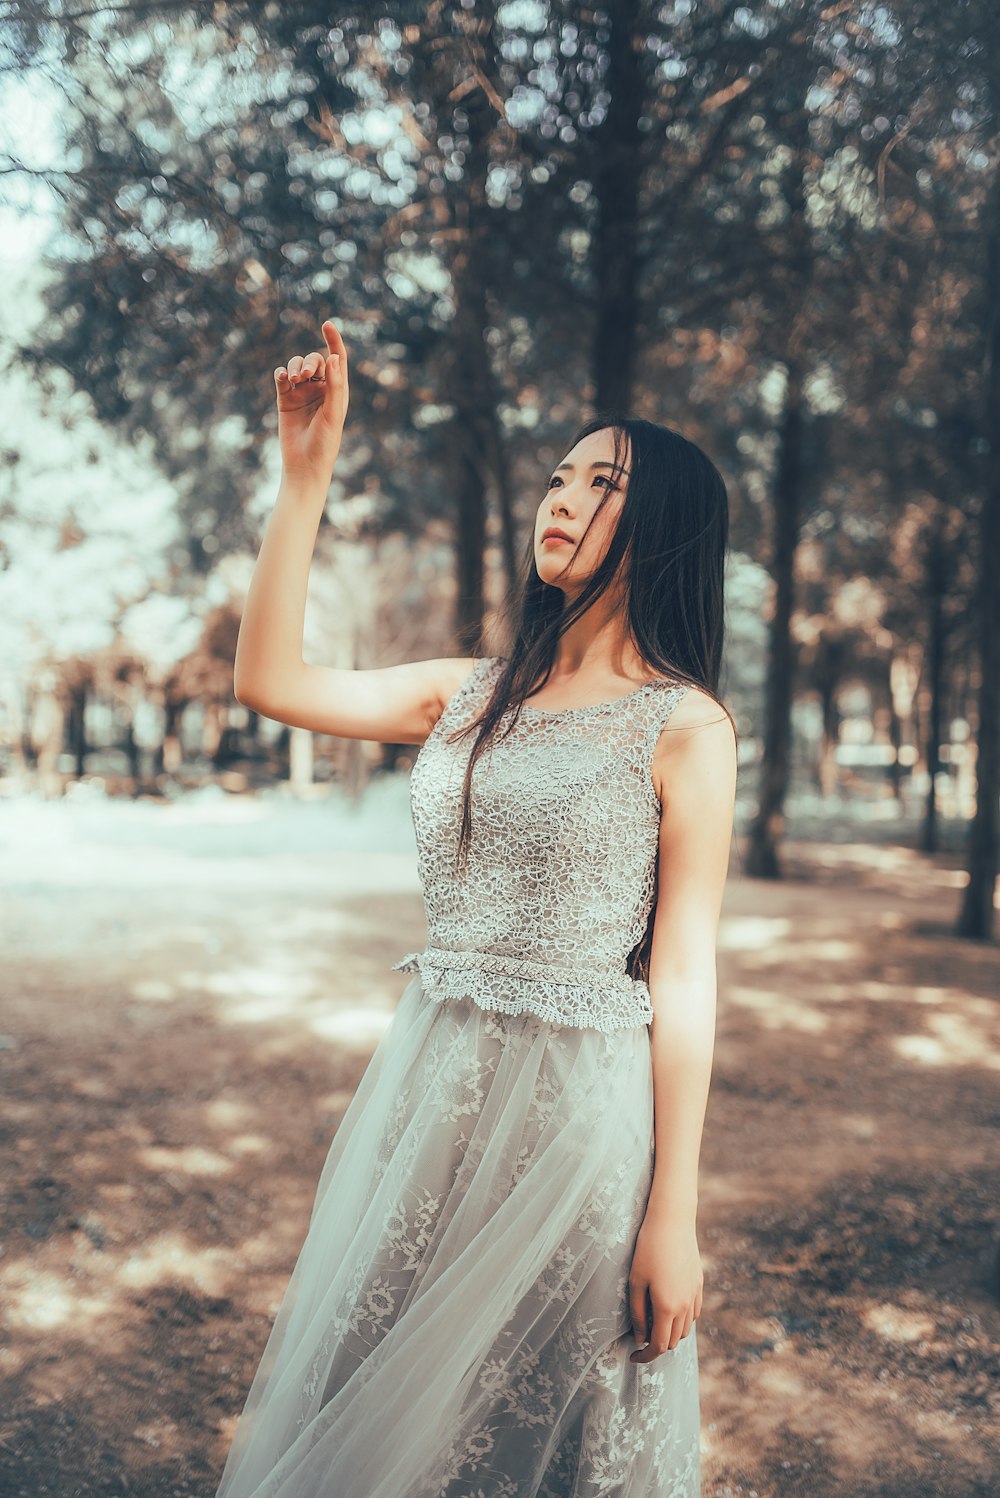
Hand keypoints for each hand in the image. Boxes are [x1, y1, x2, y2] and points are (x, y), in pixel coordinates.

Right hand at [274, 318, 349, 481]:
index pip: (337, 359)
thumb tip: (333, 357)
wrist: (305, 464)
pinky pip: (281, 378)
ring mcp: (301, 393)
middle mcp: (320, 389)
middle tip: (304, 376)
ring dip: (294, 366)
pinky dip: (281, 374)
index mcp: (337, 390)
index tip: (327, 324)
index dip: (333, 340)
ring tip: (293, 379)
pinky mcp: (285, 400)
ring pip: (296, 366)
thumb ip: (334, 385)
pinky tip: (282, 378)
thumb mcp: (333, 412)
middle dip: (308, 362)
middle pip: (314, 361)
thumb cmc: (325, 442)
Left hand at [628, 1210, 703, 1363]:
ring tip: (653, 1322)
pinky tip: (669, 1308)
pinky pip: (693, 1313)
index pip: (658, 1346)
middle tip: (640, 1336)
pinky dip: (682, 1320)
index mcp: (667, 1307)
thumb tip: (641, 1338)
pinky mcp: (699, 1284)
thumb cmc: (648, 1249)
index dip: (645, 1357)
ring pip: (685, 1329)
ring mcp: (694, 1295)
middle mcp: (685, 1306)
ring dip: (670, 1333)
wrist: (673, 1221)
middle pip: (673, 1341)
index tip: (633, 1357)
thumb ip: (637, 1313)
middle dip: (656, 1345)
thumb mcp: (636, 1281)